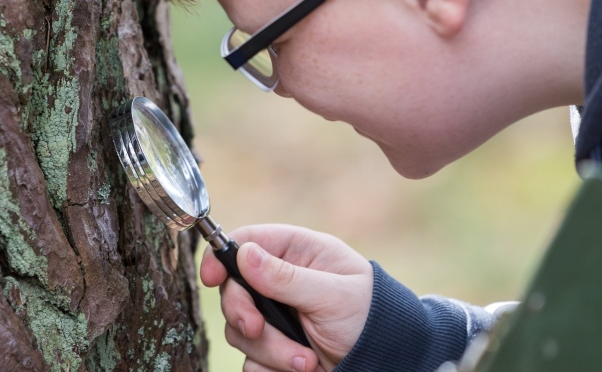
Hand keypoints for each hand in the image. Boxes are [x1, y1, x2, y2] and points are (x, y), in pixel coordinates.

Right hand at [200, 224, 373, 371]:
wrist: (389, 361)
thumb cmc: (371, 317)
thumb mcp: (333, 295)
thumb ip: (287, 277)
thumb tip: (244, 254)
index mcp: (296, 252)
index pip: (245, 242)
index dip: (222, 258)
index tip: (212, 279)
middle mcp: (280, 281)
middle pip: (233, 290)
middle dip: (244, 315)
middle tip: (258, 329)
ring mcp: (276, 316)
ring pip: (240, 331)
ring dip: (269, 350)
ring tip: (305, 361)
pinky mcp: (275, 349)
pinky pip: (251, 360)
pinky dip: (270, 368)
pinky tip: (302, 368)